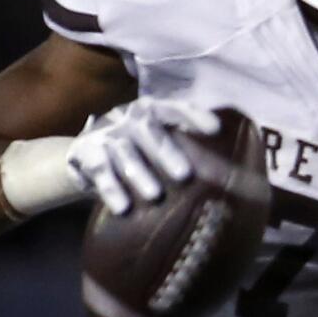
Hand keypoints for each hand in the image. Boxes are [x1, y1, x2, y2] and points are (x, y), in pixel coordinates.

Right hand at [66, 98, 219, 214]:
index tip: (216, 129)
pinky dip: (111, 189)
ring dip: (139, 174)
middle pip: (150, 131)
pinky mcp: (85, 153)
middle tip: (185, 175)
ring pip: (124, 153)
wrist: (86, 154)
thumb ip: (187, 145)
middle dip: (167, 152)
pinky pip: (99, 171)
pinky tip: (123, 207)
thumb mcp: (158, 139)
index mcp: (152, 110)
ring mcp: (107, 134)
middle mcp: (129, 117)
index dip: (195, 116)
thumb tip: (232, 170)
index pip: (176, 108)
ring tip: (155, 195)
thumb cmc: (138, 149)